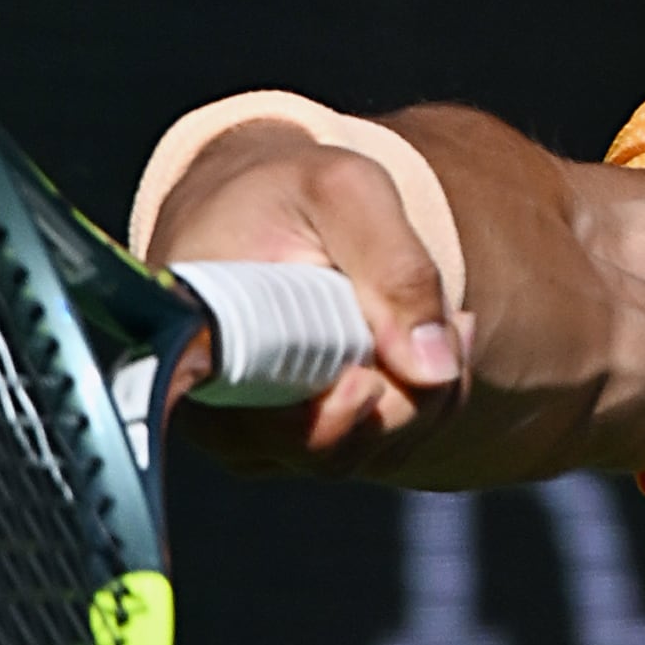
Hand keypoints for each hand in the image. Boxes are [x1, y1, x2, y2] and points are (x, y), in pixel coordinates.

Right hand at [143, 118, 469, 473]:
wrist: (259, 200)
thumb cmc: (288, 189)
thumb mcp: (346, 191)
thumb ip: (396, 268)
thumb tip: (434, 370)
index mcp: (196, 343)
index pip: (252, 427)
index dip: (325, 421)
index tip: (368, 381)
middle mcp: (213, 408)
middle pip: (326, 450)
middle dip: (409, 393)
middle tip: (449, 319)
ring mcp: (256, 433)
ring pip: (363, 455)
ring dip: (426, 395)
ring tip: (440, 315)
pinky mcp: (297, 438)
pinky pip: (377, 448)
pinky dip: (423, 402)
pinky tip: (427, 340)